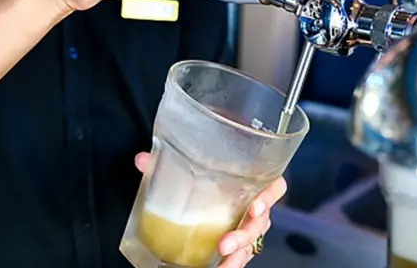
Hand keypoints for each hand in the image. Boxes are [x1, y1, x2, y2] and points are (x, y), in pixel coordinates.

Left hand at [134, 152, 286, 267]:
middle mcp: (253, 206)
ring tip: (222, 261)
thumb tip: (142, 160)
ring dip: (238, 254)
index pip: (274, 186)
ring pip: (252, 243)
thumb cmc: (207, 175)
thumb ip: (166, 163)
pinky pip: (240, 257)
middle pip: (262, 222)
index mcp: (250, 182)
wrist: (206, 188)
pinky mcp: (236, 245)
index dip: (269, 197)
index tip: (254, 207)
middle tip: (226, 243)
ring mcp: (246, 228)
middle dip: (245, 235)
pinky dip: (230, 264)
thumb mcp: (187, 166)